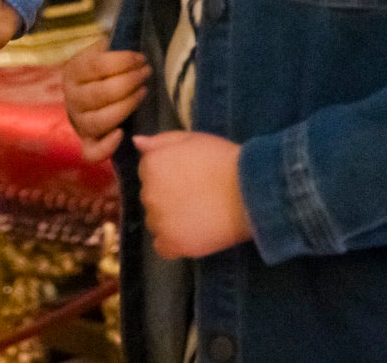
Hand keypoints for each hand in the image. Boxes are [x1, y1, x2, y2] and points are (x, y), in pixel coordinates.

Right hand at [61, 38, 148, 161]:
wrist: (88, 97)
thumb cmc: (102, 73)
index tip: (141, 58)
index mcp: (73, 72)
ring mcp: (78, 122)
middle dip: (128, 82)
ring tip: (142, 93)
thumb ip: (109, 46)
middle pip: (99, 94)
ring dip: (124, 108)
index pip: (95, 65)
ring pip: (98, 121)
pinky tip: (122, 134)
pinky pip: (92, 152)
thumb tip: (121, 38)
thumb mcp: (100, 54)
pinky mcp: (87, 142)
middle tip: (146, 74)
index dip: (121, 61)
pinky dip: (106, 147)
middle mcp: (71, 98)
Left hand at [134, 131, 252, 259]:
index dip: (169, 175)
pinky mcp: (173, 244)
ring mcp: (159, 221)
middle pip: (151, 198)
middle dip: (167, 197)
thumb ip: (161, 140)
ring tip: (197, 215)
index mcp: (151, 166)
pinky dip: (173, 243)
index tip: (189, 177)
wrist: (249, 193)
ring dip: (169, 220)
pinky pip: (162, 247)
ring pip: (155, 222)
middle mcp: (149, 193)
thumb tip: (137, 142)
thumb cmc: (223, 160)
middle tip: (196, 196)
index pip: (148, 173)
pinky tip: (193, 234)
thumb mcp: (192, 139)